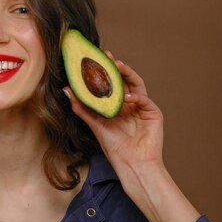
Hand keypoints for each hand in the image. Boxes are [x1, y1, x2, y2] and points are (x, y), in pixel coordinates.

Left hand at [65, 53, 163, 175]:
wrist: (132, 165)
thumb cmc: (115, 149)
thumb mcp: (95, 126)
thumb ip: (82, 109)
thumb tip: (68, 92)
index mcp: (117, 106)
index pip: (111, 84)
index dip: (104, 72)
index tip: (95, 59)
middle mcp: (130, 104)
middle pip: (124, 80)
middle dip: (116, 67)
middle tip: (107, 56)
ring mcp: (142, 107)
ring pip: (136, 85)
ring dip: (127, 74)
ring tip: (117, 67)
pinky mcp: (153, 113)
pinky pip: (145, 100)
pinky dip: (136, 97)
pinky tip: (126, 97)